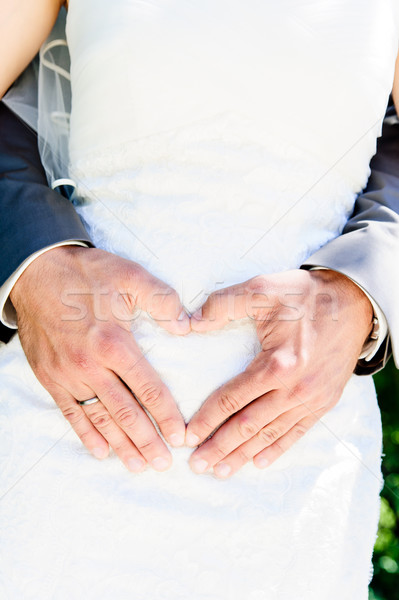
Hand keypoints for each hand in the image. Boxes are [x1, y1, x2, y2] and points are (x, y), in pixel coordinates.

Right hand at [10, 246, 189, 472]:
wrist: (36, 273)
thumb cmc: (86, 275)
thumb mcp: (130, 275)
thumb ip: (163, 300)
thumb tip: (187, 326)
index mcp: (114, 343)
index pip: (147, 388)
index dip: (166, 415)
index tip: (180, 436)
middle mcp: (91, 366)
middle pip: (125, 412)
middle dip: (147, 440)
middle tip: (163, 463)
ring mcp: (68, 376)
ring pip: (100, 418)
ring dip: (121, 444)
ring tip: (139, 465)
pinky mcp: (51, 378)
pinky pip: (71, 413)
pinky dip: (86, 434)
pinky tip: (101, 451)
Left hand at [186, 269, 372, 477]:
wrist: (353, 301)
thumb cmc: (304, 294)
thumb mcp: (262, 289)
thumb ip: (223, 304)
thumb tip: (190, 322)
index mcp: (277, 364)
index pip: (232, 399)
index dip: (207, 419)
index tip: (187, 436)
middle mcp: (294, 388)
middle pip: (248, 426)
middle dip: (219, 447)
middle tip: (196, 465)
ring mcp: (311, 398)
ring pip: (270, 434)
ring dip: (243, 455)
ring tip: (221, 471)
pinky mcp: (324, 401)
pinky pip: (296, 432)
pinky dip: (276, 449)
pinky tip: (259, 462)